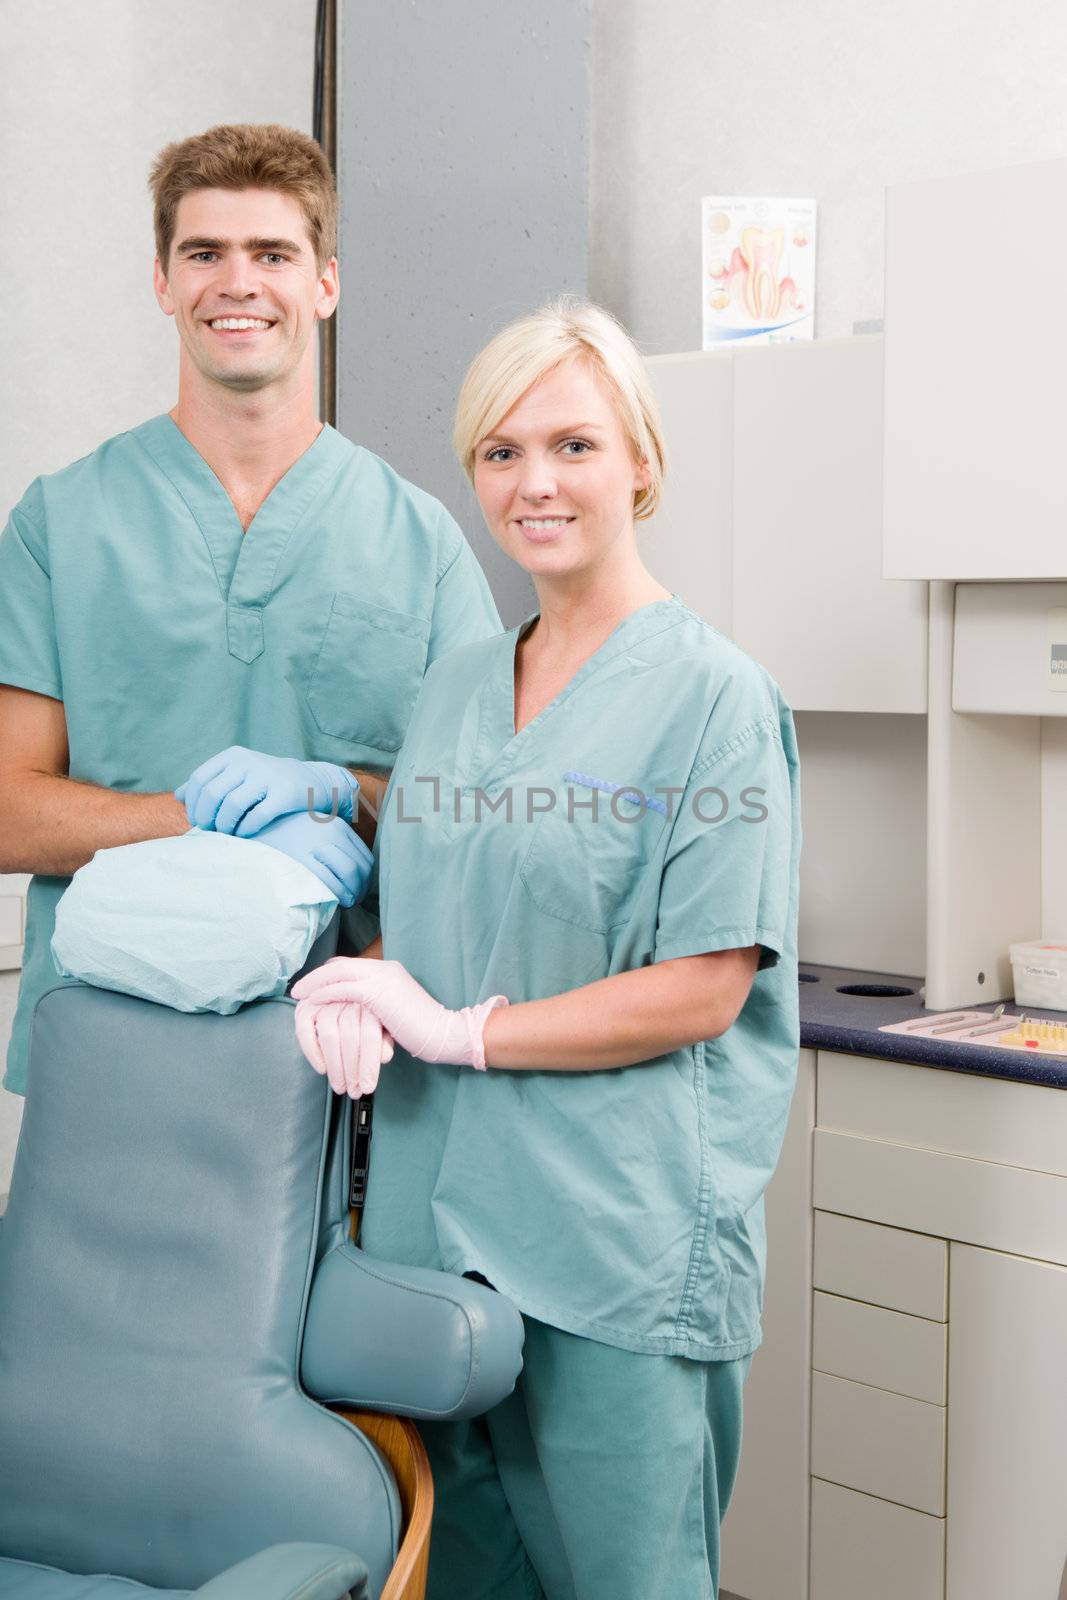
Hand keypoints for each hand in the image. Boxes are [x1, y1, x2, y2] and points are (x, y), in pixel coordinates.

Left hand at [176, 746, 358, 834]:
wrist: (310, 781)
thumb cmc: (266, 782)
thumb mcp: (237, 774)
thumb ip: (209, 782)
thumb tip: (178, 796)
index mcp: (233, 756)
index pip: (200, 779)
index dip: (194, 804)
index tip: (197, 820)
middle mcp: (248, 762)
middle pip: (213, 793)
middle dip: (206, 817)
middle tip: (209, 830)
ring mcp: (268, 776)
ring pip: (232, 805)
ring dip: (224, 825)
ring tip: (226, 833)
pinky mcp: (284, 794)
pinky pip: (257, 816)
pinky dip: (246, 829)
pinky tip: (244, 834)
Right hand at [251, 812, 372, 907]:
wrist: (249, 825)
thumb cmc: (282, 834)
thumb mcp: (312, 829)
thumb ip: (333, 844)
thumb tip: (355, 873)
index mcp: (337, 825)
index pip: (366, 858)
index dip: (366, 881)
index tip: (357, 891)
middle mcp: (331, 831)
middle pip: (362, 869)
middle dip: (361, 890)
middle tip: (351, 901)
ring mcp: (316, 844)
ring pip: (350, 874)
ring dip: (351, 895)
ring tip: (341, 903)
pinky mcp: (300, 858)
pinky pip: (329, 882)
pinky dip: (334, 895)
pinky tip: (329, 901)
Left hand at [291, 957, 507, 1069]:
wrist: (444, 1033)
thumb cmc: (422, 1029)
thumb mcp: (395, 1010)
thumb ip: (376, 1004)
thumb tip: (355, 1013)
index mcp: (388, 970)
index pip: (350, 964)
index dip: (328, 973)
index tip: (313, 985)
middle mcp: (384, 968)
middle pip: (340, 965)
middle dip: (316, 976)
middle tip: (298, 989)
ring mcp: (382, 977)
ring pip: (337, 973)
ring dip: (314, 984)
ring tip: (299, 996)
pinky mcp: (378, 993)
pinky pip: (342, 989)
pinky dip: (324, 994)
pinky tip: (312, 1003)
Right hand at [294, 995, 393, 1096]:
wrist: (348, 996)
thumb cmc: (369, 1017)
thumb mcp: (383, 1027)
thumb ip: (384, 1040)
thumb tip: (385, 1056)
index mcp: (370, 999)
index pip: (369, 1034)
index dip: (368, 1064)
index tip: (368, 1086)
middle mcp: (347, 996)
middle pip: (349, 1037)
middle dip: (351, 1070)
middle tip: (354, 1091)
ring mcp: (325, 999)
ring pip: (329, 1035)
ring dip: (334, 1066)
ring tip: (340, 1085)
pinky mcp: (306, 1007)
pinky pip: (305, 1030)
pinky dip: (312, 1052)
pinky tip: (322, 1069)